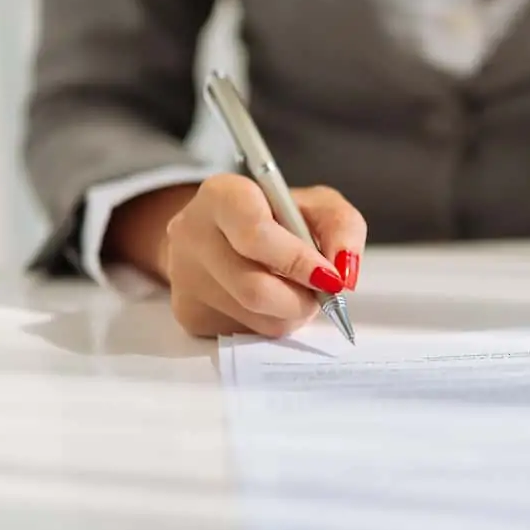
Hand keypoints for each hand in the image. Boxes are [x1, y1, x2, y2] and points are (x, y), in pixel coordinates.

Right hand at [107, 174, 365, 337]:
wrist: (220, 234)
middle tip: (321, 294)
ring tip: (295, 291)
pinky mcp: (189, 313)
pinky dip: (271, 323)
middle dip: (301, 299)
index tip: (329, 277)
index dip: (298, 261)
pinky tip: (269, 301)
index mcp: (221, 195)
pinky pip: (244, 334)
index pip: (255, 233)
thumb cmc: (276, 215)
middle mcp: (192, 235)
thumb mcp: (316, 205)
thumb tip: (344, 275)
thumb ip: (342, 227)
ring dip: (291, 313)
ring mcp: (185, 279)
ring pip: (255, 317)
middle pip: (255, 288)